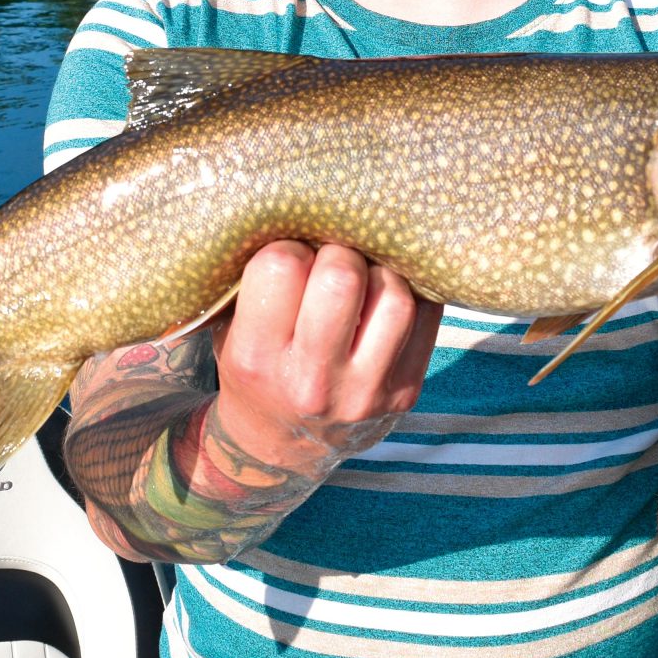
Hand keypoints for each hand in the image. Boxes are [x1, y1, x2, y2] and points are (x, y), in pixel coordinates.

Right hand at [211, 241, 443, 471]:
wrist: (281, 450)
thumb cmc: (255, 370)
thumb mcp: (231, 333)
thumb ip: (254, 282)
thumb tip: (299, 207)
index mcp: (257, 359)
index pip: (280, 265)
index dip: (288, 245)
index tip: (290, 256)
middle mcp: (312, 381)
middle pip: (342, 276)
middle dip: (338, 250)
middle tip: (330, 258)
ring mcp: (366, 391)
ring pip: (395, 294)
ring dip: (379, 271)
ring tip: (363, 275)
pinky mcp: (406, 391)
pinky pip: (426, 315)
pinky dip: (410, 291)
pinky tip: (387, 291)